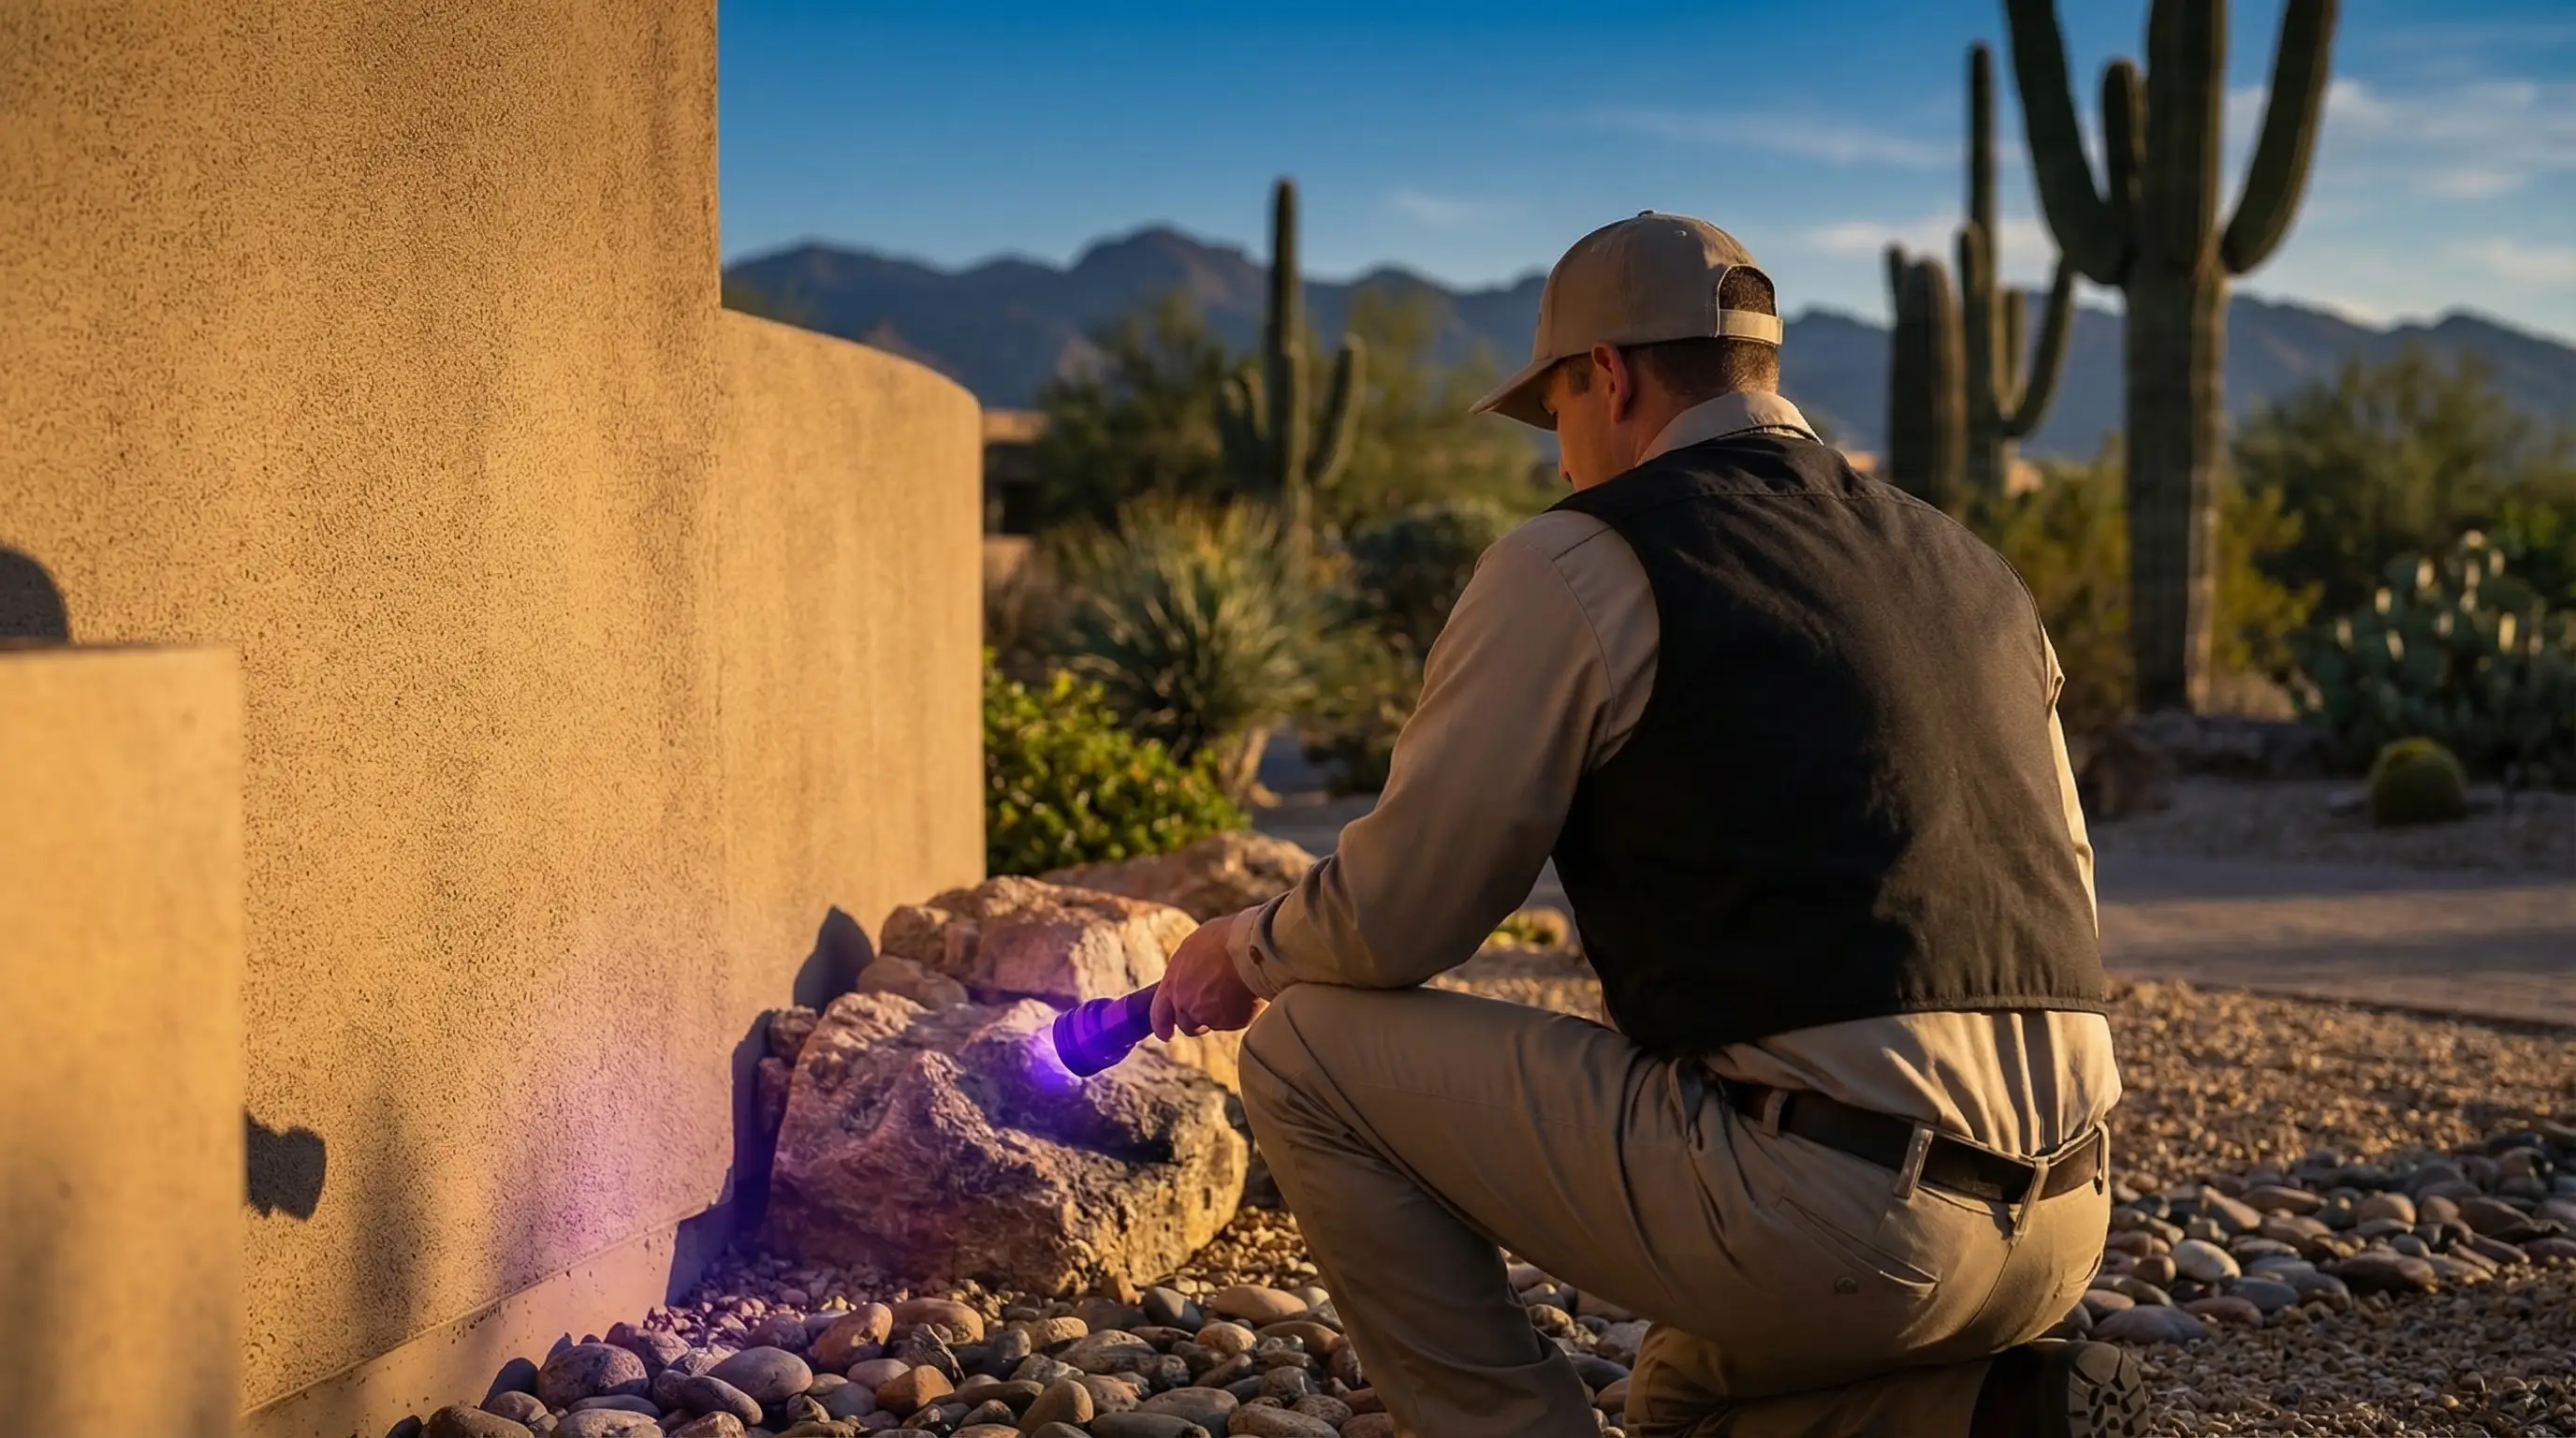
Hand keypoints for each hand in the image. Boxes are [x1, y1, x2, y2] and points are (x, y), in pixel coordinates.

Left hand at [1151, 916, 1263, 1040]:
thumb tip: (1189, 971)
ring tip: (1233, 992)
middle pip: (1187, 1024)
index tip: (1165, 1033)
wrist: (1250, 949)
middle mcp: (1187, 1005)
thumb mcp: (1193, 947)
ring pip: (1212, 1024)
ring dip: (1218, 1015)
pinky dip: (1239, 1012)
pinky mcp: (1233, 1022)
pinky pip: (1234, 1021)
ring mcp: (1210, 1016)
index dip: (1161, 1026)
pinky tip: (1247, 993)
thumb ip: (1186, 967)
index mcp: (1173, 984)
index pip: (1158, 1015)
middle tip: (1209, 1009)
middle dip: (1195, 1021)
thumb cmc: (1222, 939)